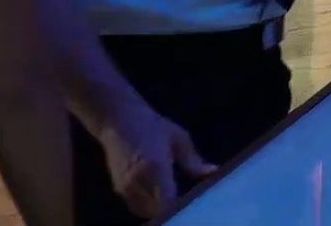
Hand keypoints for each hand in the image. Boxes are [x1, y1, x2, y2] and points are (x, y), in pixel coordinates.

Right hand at [95, 101, 214, 219]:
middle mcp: (138, 181)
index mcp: (155, 166)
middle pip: (157, 210)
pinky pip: (136, 206)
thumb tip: (213, 172)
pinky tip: (159, 195)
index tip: (194, 201)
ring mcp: (125, 187)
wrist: (117, 120)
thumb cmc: (152, 126)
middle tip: (187, 200)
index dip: (181, 206)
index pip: (168, 201)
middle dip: (172, 208)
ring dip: (160, 209)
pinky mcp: (118, 189)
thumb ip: (193, 160)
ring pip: (145, 211)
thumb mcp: (178, 138)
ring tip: (174, 198)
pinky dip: (148, 206)